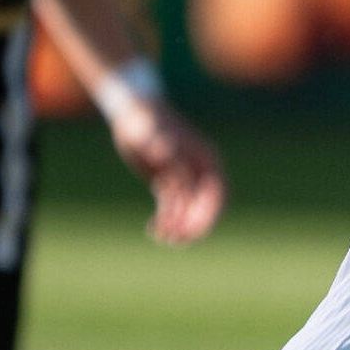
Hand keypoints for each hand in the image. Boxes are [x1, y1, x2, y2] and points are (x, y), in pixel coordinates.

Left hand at [112, 100, 226, 244]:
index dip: (209, 215)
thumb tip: (164, 153)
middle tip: (175, 240)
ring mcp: (186, 176)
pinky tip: (152, 229)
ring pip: (188, 210)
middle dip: (193, 226)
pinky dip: (166, 219)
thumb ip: (157, 140)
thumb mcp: (147, 128)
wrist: (131, 110)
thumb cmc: (141, 117)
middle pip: (206, 206)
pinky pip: (174, 207)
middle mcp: (200, 170)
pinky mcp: (171, 181)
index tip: (194, 231)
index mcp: (204, 159)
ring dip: (177, 226)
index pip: (218, 193)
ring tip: (159, 235)